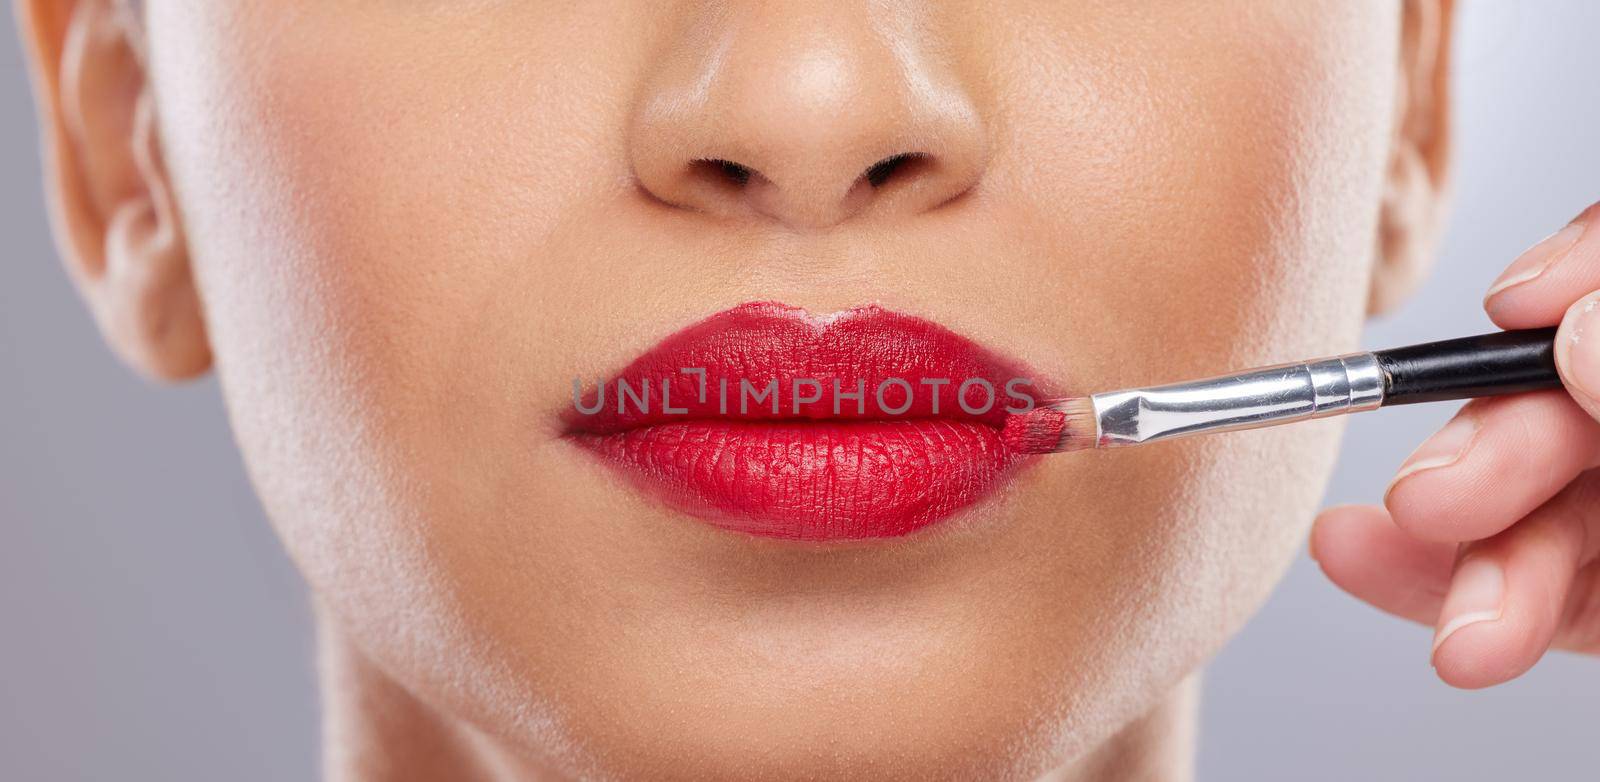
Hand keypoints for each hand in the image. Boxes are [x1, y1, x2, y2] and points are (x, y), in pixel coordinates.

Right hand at [1312, 202, 1599, 687]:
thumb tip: (1576, 333)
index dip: (1579, 274)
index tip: (1513, 307)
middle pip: (1558, 396)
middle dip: (1489, 453)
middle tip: (1435, 499)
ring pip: (1529, 504)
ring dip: (1460, 557)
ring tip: (1456, 629)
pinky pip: (1529, 588)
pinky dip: (1441, 584)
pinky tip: (1366, 567)